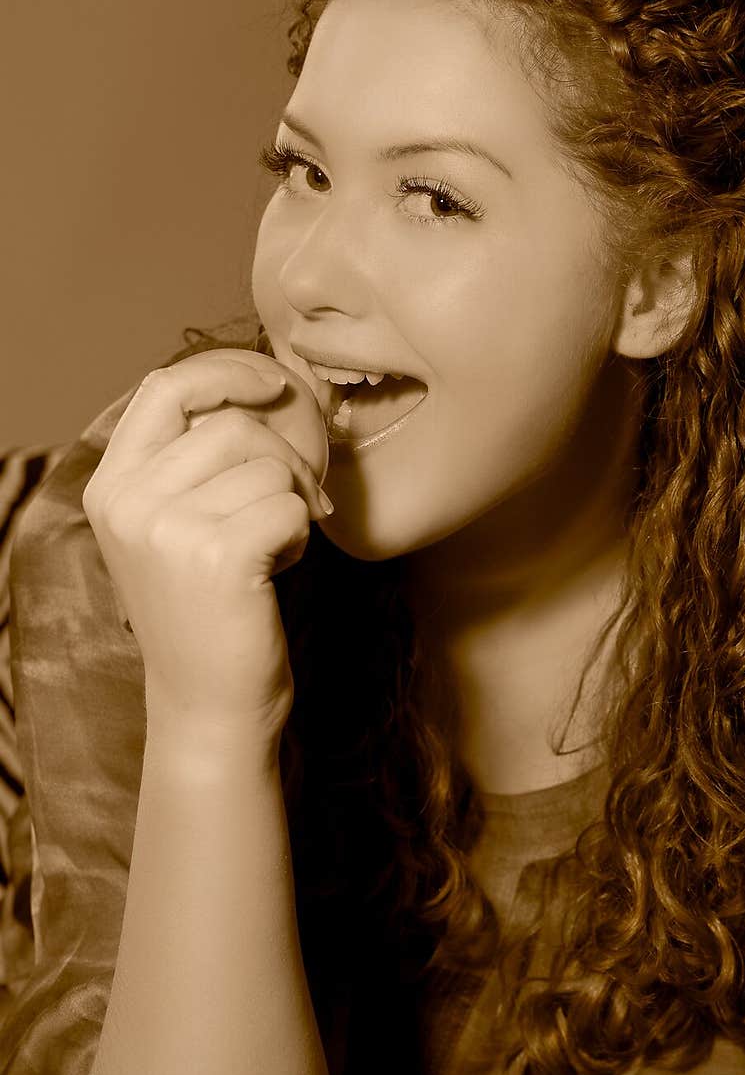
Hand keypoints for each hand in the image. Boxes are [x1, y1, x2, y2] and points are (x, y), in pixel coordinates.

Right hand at [83, 351, 329, 743]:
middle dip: (285, 455)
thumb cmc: (207, 610)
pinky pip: (290, 506)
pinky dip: (300, 535)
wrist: (208, 704)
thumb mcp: (175, 526)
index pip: (164, 387)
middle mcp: (129, 502)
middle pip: (232, 424)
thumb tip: (276, 384)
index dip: (226, 370)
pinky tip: (277, 568)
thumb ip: (196, 460)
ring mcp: (167, 529)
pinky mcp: (217, 556)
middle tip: (298, 499)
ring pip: (269, 465)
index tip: (274, 383)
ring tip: (270, 547)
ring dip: (291, 502)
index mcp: (112, 486)